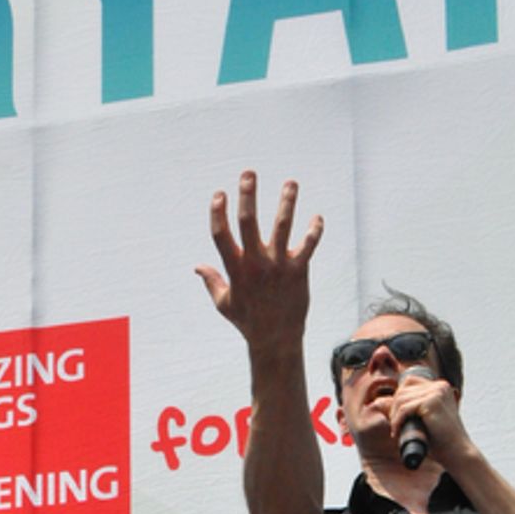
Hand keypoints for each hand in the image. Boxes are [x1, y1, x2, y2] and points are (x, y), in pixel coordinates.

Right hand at [195, 172, 322, 349]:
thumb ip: (212, 281)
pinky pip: (308, 245)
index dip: (218, 213)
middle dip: (248, 195)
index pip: (221, 235)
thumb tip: (197, 267)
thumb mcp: (224, 303)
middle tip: (248, 173)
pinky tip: (317, 217)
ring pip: (282, 226)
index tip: (219, 194)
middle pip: (248, 222)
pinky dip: (314, 230)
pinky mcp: (298, 270)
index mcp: (235, 269)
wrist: (275, 340)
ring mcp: (278, 266)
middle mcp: (255, 264)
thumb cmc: (248, 321)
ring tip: (290, 183)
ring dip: (287, 202)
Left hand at [390, 368, 467, 466]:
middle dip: (394, 408)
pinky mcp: (432, 402)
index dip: (398, 398)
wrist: (456, 453)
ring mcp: (437, 392)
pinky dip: (397, 422)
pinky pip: (404, 409)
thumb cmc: (439, 440)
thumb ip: (405, 409)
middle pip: (403, 389)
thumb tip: (378, 402)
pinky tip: (397, 432)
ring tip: (397, 430)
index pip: (409, 382)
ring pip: (401, 399)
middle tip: (395, 426)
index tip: (397, 417)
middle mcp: (440, 386)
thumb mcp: (420, 419)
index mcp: (440, 387)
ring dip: (394, 416)